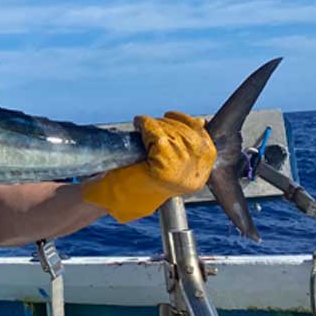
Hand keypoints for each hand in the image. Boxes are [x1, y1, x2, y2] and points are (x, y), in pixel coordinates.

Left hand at [82, 111, 215, 222]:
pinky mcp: (164, 168)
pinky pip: (158, 135)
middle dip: (167, 123)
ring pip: (172, 133)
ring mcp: (181, 172)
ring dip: (155, 124)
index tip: (169, 117)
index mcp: (199, 176)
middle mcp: (195, 175)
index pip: (203, 141)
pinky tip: (138, 124)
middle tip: (150, 124)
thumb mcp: (169, 164)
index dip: (187, 124)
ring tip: (143, 126)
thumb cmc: (136, 181)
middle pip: (187, 135)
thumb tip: (200, 121)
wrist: (111, 198)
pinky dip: (146, 125)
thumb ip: (185, 146)